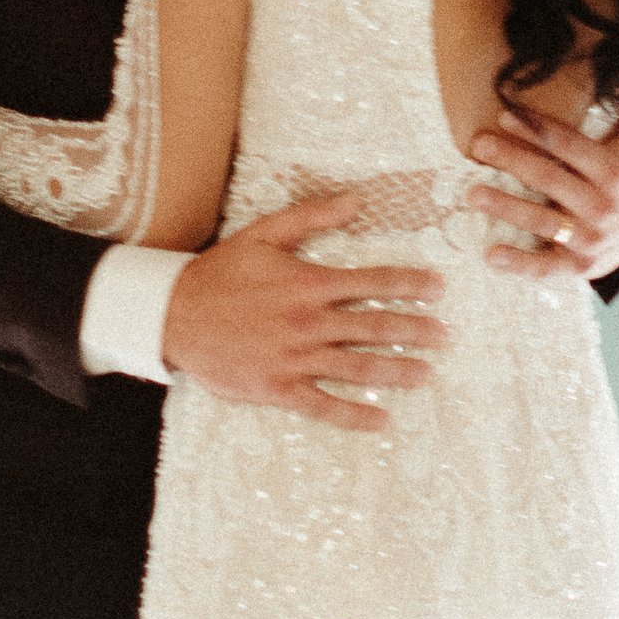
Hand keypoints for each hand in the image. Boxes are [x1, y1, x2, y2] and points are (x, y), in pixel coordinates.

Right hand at [162, 193, 448, 435]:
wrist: (172, 316)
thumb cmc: (219, 273)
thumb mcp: (263, 234)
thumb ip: (311, 216)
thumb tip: (356, 199)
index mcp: (308, 283)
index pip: (372, 281)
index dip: (410, 283)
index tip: (439, 288)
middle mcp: (308, 322)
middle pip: (375, 326)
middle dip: (416, 330)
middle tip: (446, 335)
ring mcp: (295, 359)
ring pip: (358, 367)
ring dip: (397, 370)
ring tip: (426, 373)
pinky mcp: (278, 388)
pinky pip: (323, 405)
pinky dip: (355, 415)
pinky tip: (383, 419)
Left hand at [469, 93, 618, 280]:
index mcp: (615, 173)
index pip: (568, 145)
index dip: (536, 128)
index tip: (504, 115)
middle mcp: (602, 207)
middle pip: (549, 179)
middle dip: (512, 159)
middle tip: (479, 145)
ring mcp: (590, 240)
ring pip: (542, 222)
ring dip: (505, 207)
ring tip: (473, 194)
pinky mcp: (580, 267)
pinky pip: (546, 268)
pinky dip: (519, 264)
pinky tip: (491, 254)